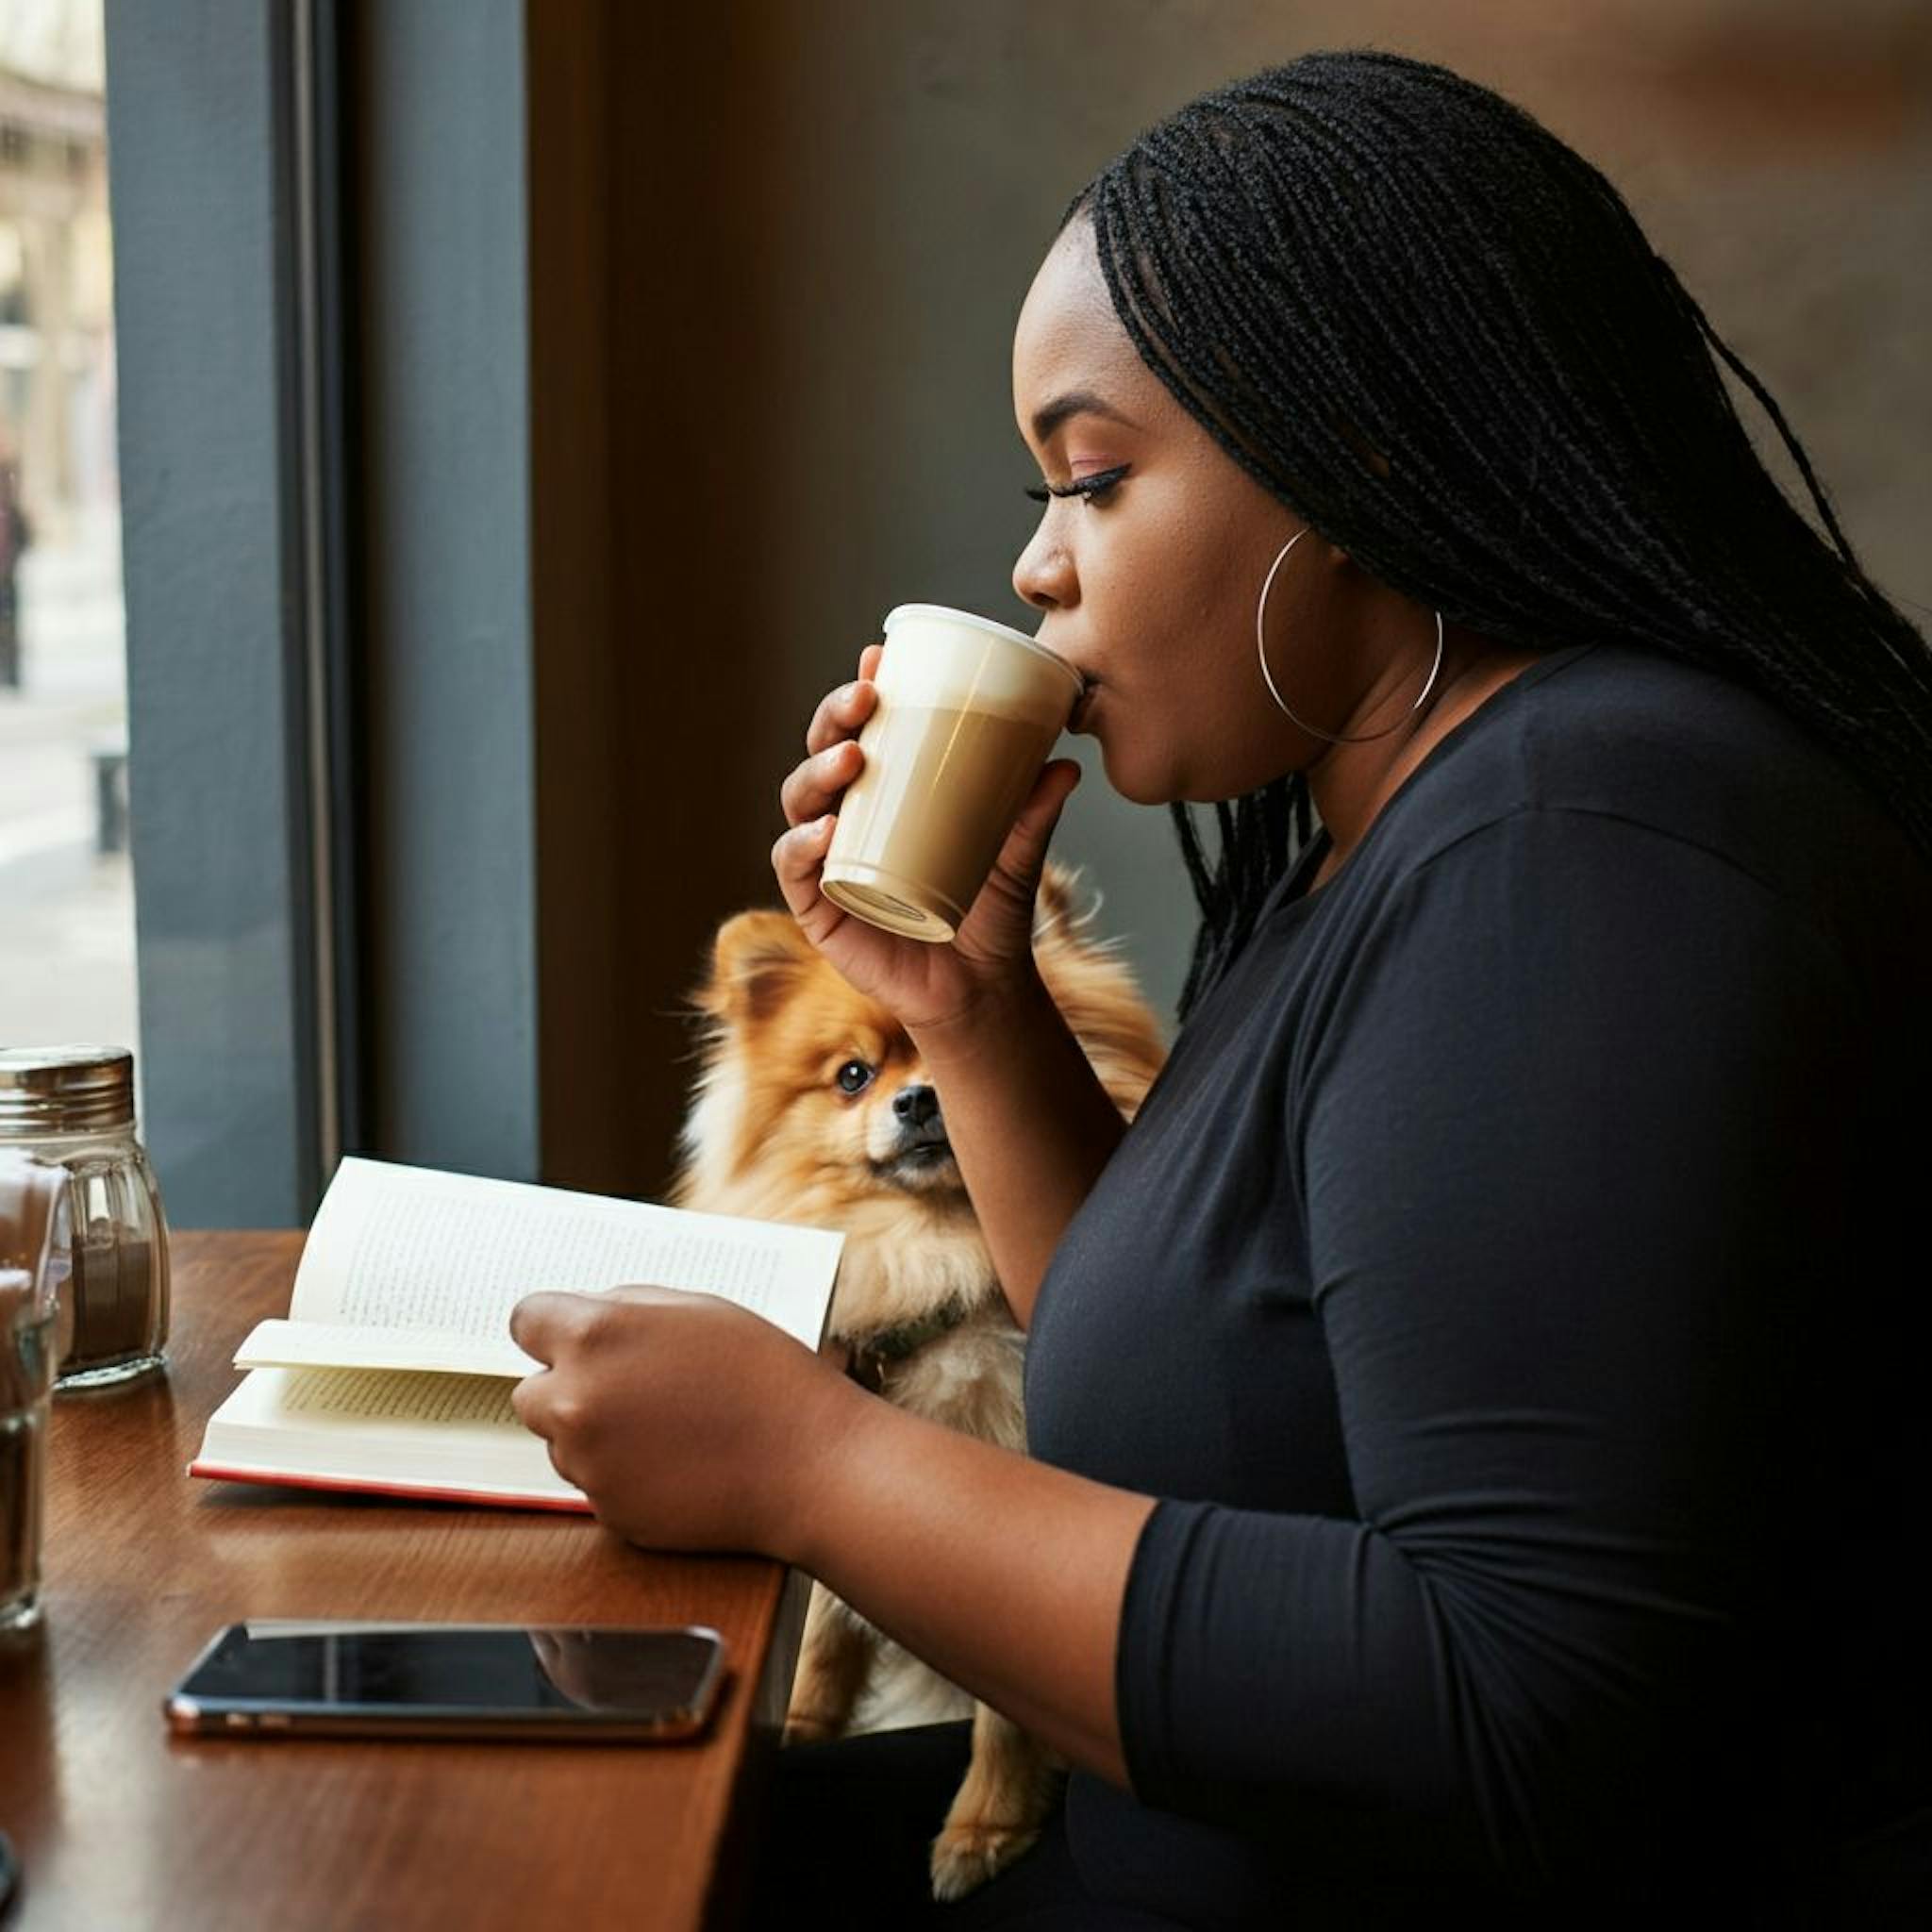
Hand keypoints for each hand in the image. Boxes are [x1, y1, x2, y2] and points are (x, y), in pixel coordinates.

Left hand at [508, 1286, 864, 1556]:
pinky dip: (623, 1475)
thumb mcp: (698, 1309)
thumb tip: (580, 1319)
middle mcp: (576, 1400)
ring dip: (595, 1434)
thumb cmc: (764, 1375)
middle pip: (530, 1393)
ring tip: (668, 1427)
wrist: (809, 1464)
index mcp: (594, 1335)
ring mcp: (588, 1463)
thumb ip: (625, 1308)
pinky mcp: (608, 1512)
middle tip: (630, 1388)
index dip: (552, 1329)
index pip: (524, 1320)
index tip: (572, 1339)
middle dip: (568, 1387)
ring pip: (562, 1442)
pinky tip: (677, 1463)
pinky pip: (595, 1485)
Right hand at [773, 642, 1082, 1037]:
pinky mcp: (816, 906)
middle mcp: (848, 817)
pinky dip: (800, 845)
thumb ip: (1035, 814)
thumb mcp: (1017, 855)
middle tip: (865, 699)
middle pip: (823, 752)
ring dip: (817, 771)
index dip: (859, 690)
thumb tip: (1065, 764)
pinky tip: (824, 832)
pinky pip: (793, 867)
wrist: (979, 988)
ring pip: (801, 801)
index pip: (862, 729)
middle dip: (834, 718)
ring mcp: (826, 859)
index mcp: (886, 792)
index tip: (878, 657)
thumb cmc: (990, 911)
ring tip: (852, 760)